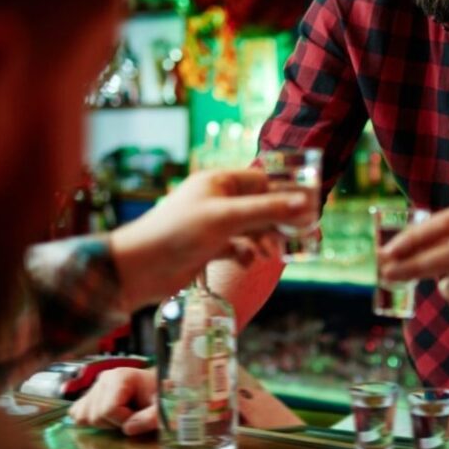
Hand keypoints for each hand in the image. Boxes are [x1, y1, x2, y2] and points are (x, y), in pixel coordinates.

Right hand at [68, 366, 157, 434]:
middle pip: (95, 416)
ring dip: (104, 423)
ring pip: (84, 417)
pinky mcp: (90, 396)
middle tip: (132, 415)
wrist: (158, 389)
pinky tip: (108, 418)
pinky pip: (78, 414)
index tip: (139, 416)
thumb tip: (128, 429)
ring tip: (121, 415)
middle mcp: (103, 379)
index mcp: (119, 376)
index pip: (109, 410)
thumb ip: (151, 417)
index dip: (125, 420)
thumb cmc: (160, 396)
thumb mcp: (163, 406)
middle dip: (115, 423)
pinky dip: (90, 421)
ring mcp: (94, 387)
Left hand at [108, 168, 307, 308]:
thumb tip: (305, 204)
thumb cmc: (179, 232)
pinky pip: (237, 249)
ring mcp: (212, 226)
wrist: (140, 268)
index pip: (261, 180)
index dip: (284, 192)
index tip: (308, 206)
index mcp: (218, 182)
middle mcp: (216, 201)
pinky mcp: (207, 249)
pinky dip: (245, 255)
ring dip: (263, 241)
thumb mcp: (228, 218)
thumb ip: (267, 210)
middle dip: (277, 222)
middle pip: (259, 207)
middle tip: (301, 235)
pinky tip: (246, 263)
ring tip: (268, 255)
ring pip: (250, 230)